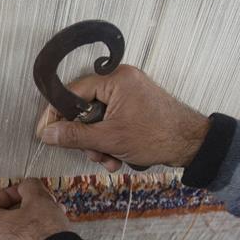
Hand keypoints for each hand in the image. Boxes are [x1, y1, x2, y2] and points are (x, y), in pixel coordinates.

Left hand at [0, 179, 72, 239]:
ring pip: (12, 235)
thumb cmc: (43, 235)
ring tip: (51, 217)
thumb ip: (29, 186)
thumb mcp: (38, 199)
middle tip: (41, 203)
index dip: (11, 192)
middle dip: (24, 208)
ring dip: (30, 223)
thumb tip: (28, 187)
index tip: (25, 191)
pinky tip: (49, 235)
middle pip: (3, 218)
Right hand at [35, 65, 209, 170]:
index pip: (73, 92)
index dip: (57, 114)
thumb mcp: (109, 139)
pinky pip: (112, 120)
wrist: (192, 144)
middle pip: (85, 108)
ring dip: (99, 143)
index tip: (46, 132)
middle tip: (89, 153)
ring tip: (109, 160)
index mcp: (115, 79)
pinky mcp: (136, 106)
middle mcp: (121, 80)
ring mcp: (130, 93)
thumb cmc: (156, 136)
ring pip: (98, 118)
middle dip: (86, 136)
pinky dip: (111, 140)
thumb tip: (47, 134)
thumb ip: (74, 135)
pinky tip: (117, 157)